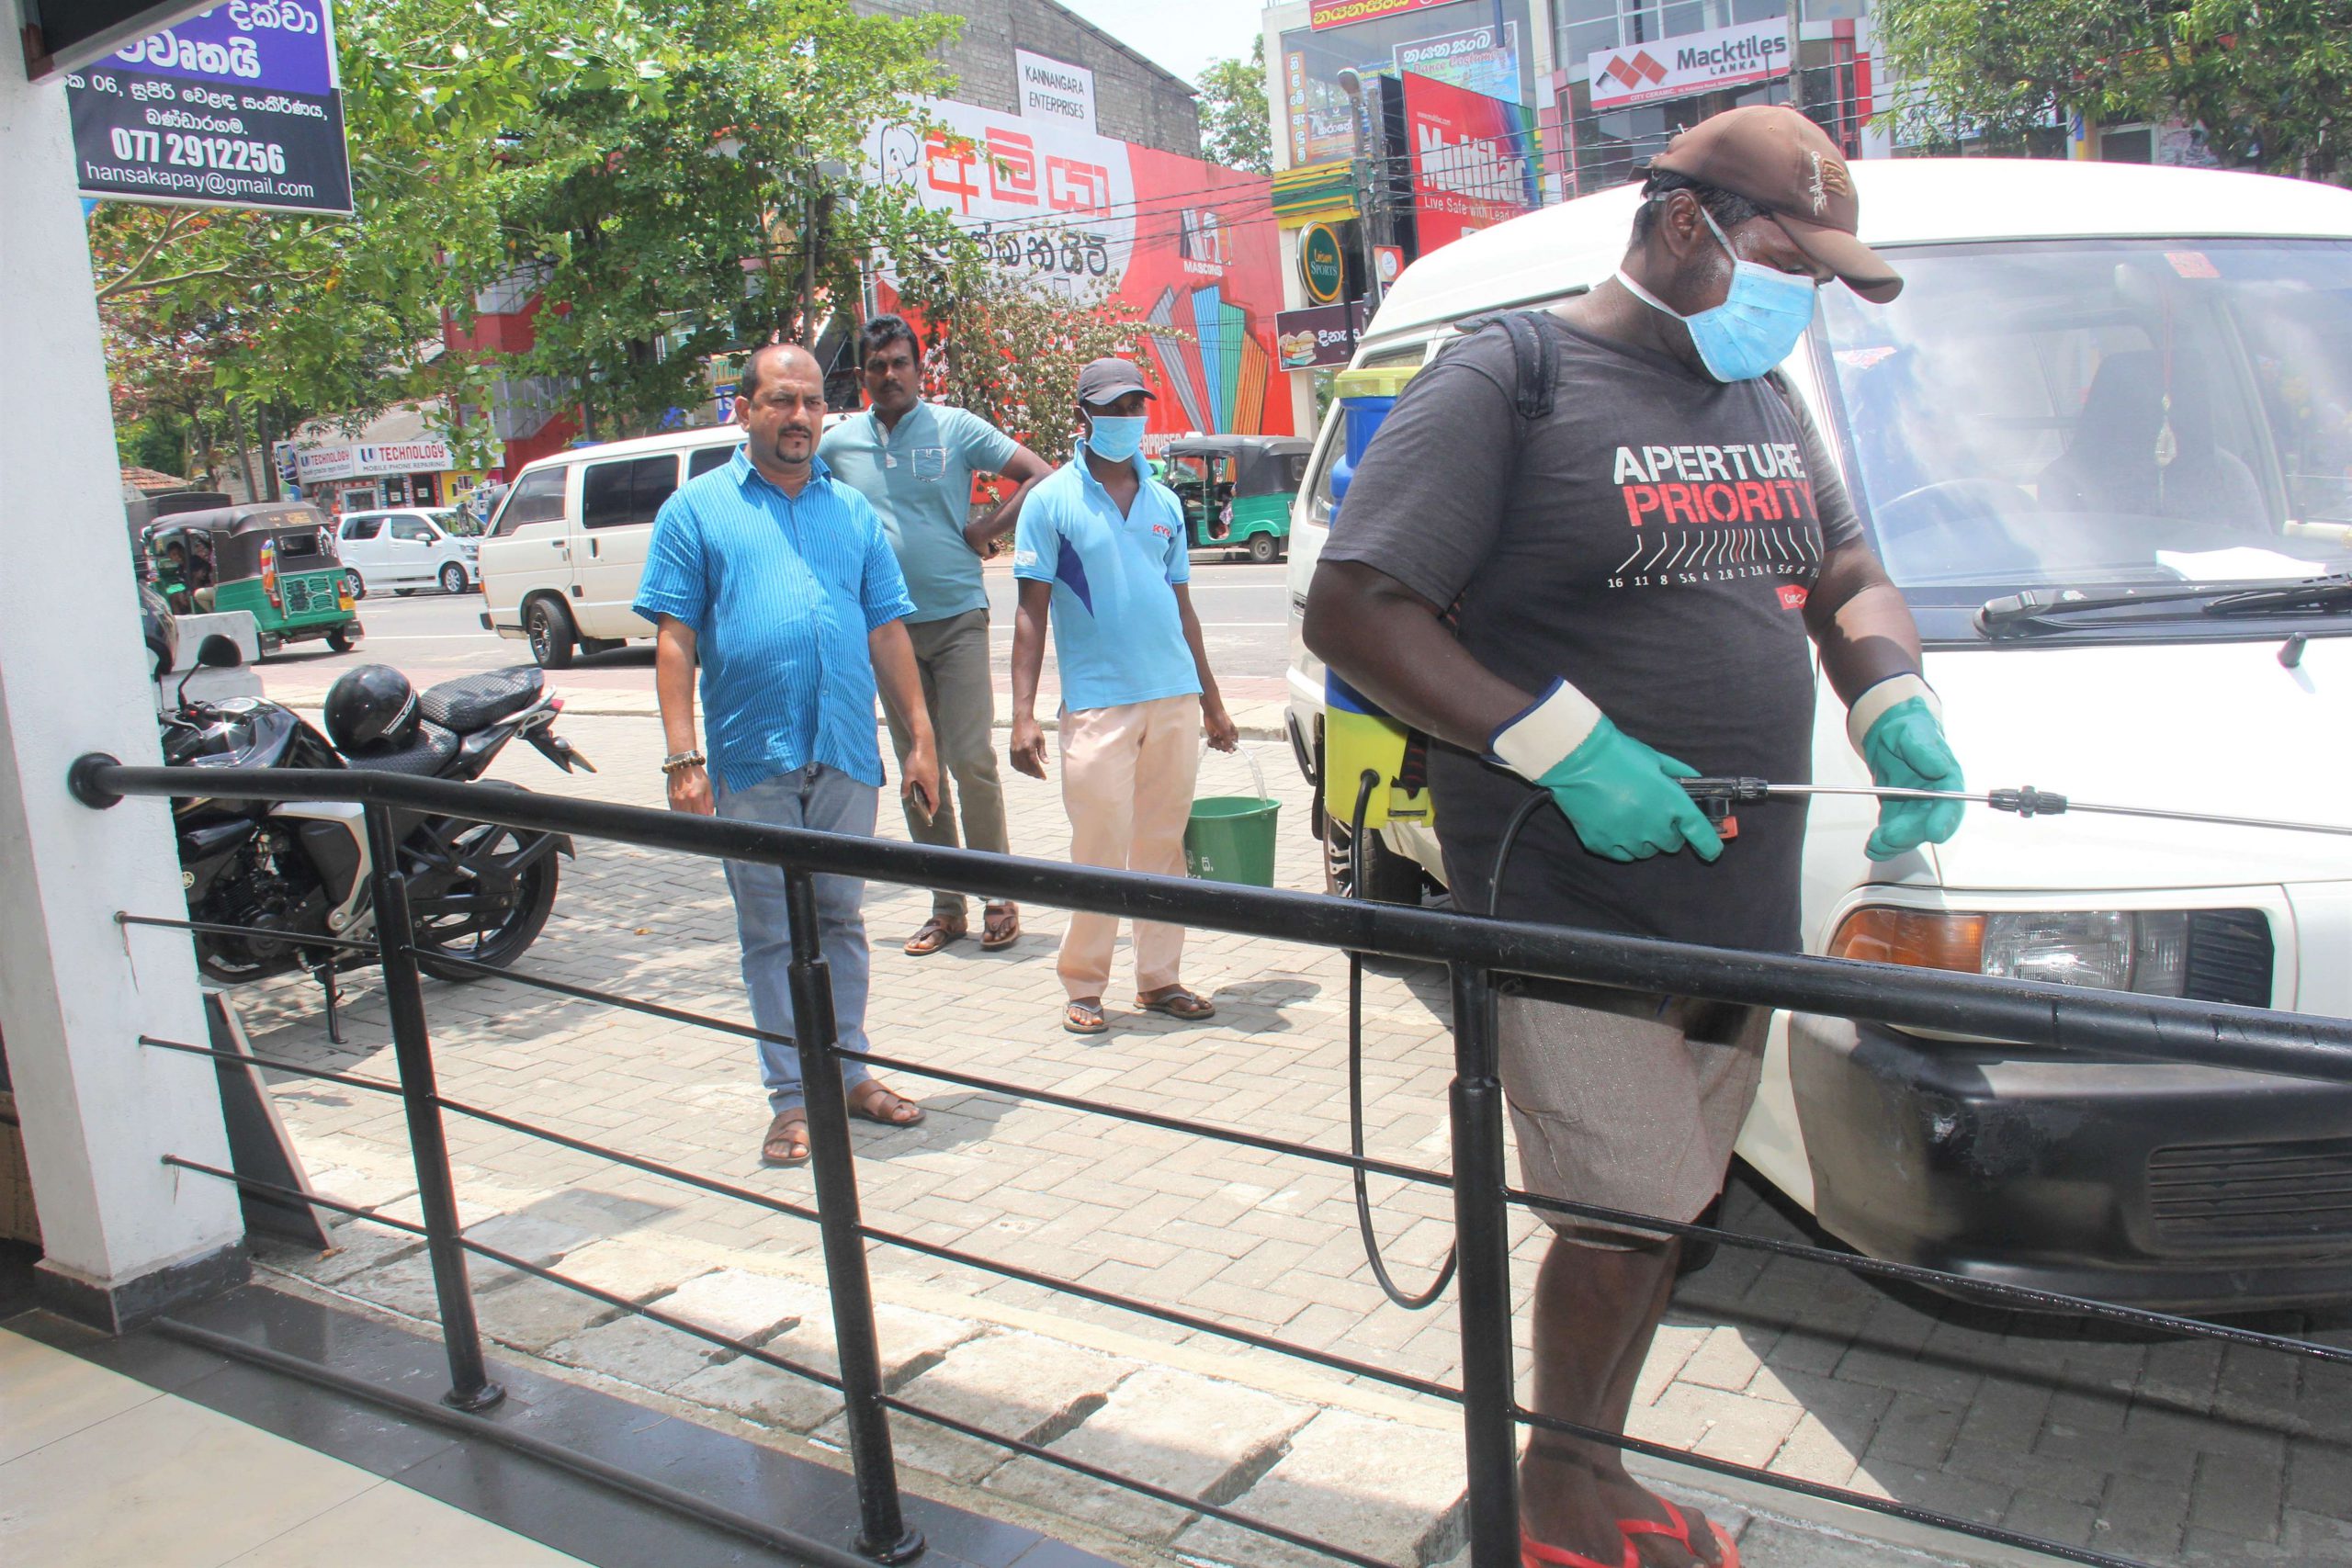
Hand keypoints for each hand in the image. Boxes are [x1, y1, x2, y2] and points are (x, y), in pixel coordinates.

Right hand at [666, 763, 713, 815]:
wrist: (682, 764)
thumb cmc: (697, 775)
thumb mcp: (708, 787)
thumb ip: (709, 803)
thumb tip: (711, 816)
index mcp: (695, 797)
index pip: (702, 816)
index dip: (706, 819)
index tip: (709, 818)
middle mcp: (684, 800)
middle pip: (692, 818)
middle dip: (698, 818)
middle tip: (702, 815)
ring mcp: (675, 800)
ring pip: (683, 817)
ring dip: (690, 817)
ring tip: (694, 811)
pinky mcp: (670, 799)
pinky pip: (675, 812)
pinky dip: (682, 814)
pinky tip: (687, 810)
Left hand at [903, 738, 940, 821]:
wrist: (924, 743)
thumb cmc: (917, 759)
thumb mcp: (908, 774)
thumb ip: (906, 786)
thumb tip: (904, 796)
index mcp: (931, 784)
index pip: (934, 802)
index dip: (932, 810)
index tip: (928, 816)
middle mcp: (935, 781)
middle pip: (934, 796)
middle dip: (927, 804)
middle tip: (920, 808)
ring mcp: (935, 775)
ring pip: (932, 789)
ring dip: (926, 794)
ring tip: (916, 797)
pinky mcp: (933, 770)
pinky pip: (931, 782)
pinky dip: (925, 787)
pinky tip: (917, 784)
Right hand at [1009, 714, 1048, 779]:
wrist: (1021, 720)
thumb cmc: (1033, 728)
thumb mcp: (1041, 739)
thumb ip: (1043, 752)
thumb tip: (1046, 763)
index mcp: (1028, 748)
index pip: (1034, 764)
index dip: (1039, 772)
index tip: (1044, 777)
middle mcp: (1020, 751)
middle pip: (1027, 767)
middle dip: (1034, 774)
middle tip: (1040, 776)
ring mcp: (1014, 751)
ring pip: (1020, 767)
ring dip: (1027, 772)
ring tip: (1033, 774)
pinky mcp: (1011, 750)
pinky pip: (1014, 763)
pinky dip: (1019, 768)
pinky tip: (1024, 769)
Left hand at [1203, 700, 1239, 752]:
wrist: (1212, 712)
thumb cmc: (1221, 719)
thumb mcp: (1226, 731)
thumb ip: (1228, 742)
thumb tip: (1231, 751)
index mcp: (1233, 735)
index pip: (1234, 747)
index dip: (1229, 748)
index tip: (1224, 745)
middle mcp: (1227, 737)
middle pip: (1225, 748)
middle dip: (1220, 745)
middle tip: (1218, 739)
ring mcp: (1220, 737)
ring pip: (1218, 747)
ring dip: (1215, 744)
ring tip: (1213, 738)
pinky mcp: (1213, 737)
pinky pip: (1212, 744)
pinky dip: (1210, 743)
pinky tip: (1210, 740)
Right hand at [1534, 719, 1722, 863]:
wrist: (1578, 758)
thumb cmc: (1619, 755)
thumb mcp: (1656, 759)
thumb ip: (1680, 774)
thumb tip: (1696, 782)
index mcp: (1671, 803)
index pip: (1699, 832)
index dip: (1709, 845)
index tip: (1712, 851)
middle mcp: (1653, 826)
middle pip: (1671, 845)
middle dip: (1668, 832)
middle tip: (1654, 814)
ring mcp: (1626, 838)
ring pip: (1646, 852)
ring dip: (1645, 839)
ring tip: (1630, 818)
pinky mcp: (1602, 844)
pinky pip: (1621, 855)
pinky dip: (1622, 845)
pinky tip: (1615, 826)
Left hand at [1860, 697, 1963, 860]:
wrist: (1889, 735)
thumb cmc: (1908, 730)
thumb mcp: (1913, 733)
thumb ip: (1924, 751)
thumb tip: (1939, 767)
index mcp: (1948, 779)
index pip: (1952, 804)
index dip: (1944, 820)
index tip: (1934, 832)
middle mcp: (1935, 799)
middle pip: (1928, 825)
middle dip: (1910, 834)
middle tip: (1890, 836)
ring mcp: (1916, 809)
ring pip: (1910, 835)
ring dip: (1894, 844)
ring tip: (1876, 844)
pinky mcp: (1898, 815)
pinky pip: (1893, 834)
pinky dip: (1883, 845)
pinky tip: (1873, 847)